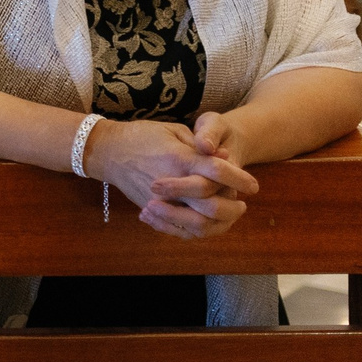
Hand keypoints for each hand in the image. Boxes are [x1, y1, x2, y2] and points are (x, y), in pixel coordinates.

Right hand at [86, 116, 258, 237]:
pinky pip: (177, 230)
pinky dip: (194, 231)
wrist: (107, 151)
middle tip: (241, 204)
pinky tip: (205, 224)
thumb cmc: (142, 135)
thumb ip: (199, 145)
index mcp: (179, 158)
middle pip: (211, 205)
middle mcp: (172, 182)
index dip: (240, 178)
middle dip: (232, 207)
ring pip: (197, 223)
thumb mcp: (173, 130)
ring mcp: (161, 200)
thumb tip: (224, 157)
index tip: (254, 185)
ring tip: (227, 217)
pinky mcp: (151, 209)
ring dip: (218, 223)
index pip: (217, 170)